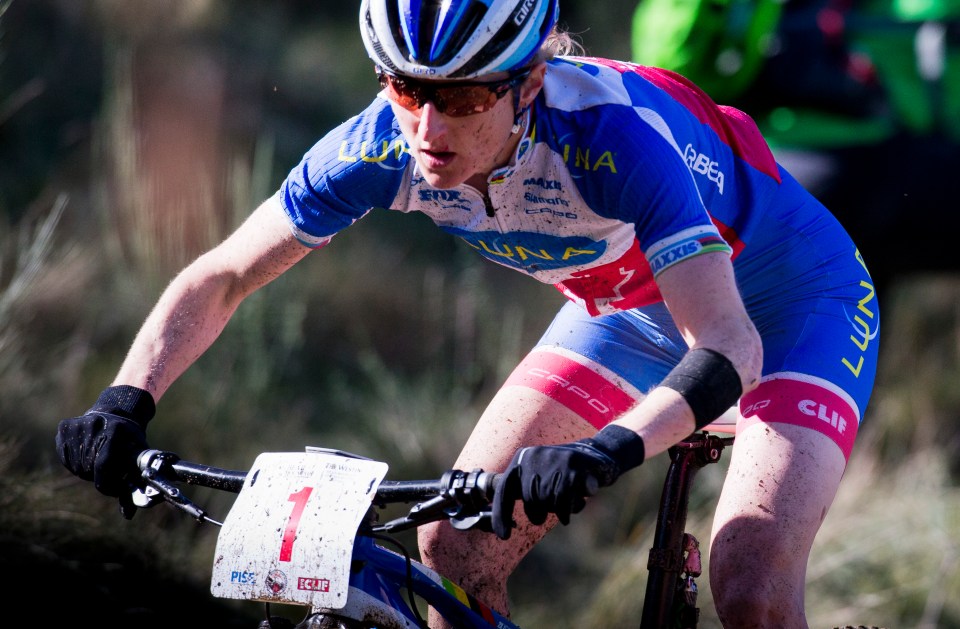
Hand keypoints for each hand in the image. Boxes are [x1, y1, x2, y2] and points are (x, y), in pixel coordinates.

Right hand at [55, 385, 155, 516]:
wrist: (116, 412)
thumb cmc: (130, 440)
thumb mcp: (138, 456)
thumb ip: (133, 483)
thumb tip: (128, 516)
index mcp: (116, 432)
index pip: (104, 467)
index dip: (108, 484)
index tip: (113, 489)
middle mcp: (95, 426)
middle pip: (89, 469)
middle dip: (100, 477)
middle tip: (110, 469)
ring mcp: (77, 425)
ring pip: (76, 466)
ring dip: (87, 471)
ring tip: (99, 459)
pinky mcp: (64, 427)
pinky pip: (65, 458)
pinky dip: (75, 462)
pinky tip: (87, 452)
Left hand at [491, 425, 645, 539]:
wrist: (597, 457)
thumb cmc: (564, 475)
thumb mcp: (541, 477)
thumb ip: (524, 492)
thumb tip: (499, 524)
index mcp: (522, 457)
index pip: (505, 489)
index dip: (501, 514)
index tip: (504, 536)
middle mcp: (535, 455)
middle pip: (530, 499)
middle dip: (540, 510)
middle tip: (552, 507)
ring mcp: (554, 460)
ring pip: (547, 501)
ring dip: (560, 509)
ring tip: (571, 498)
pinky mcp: (572, 467)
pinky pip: (562, 502)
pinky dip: (567, 511)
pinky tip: (578, 505)